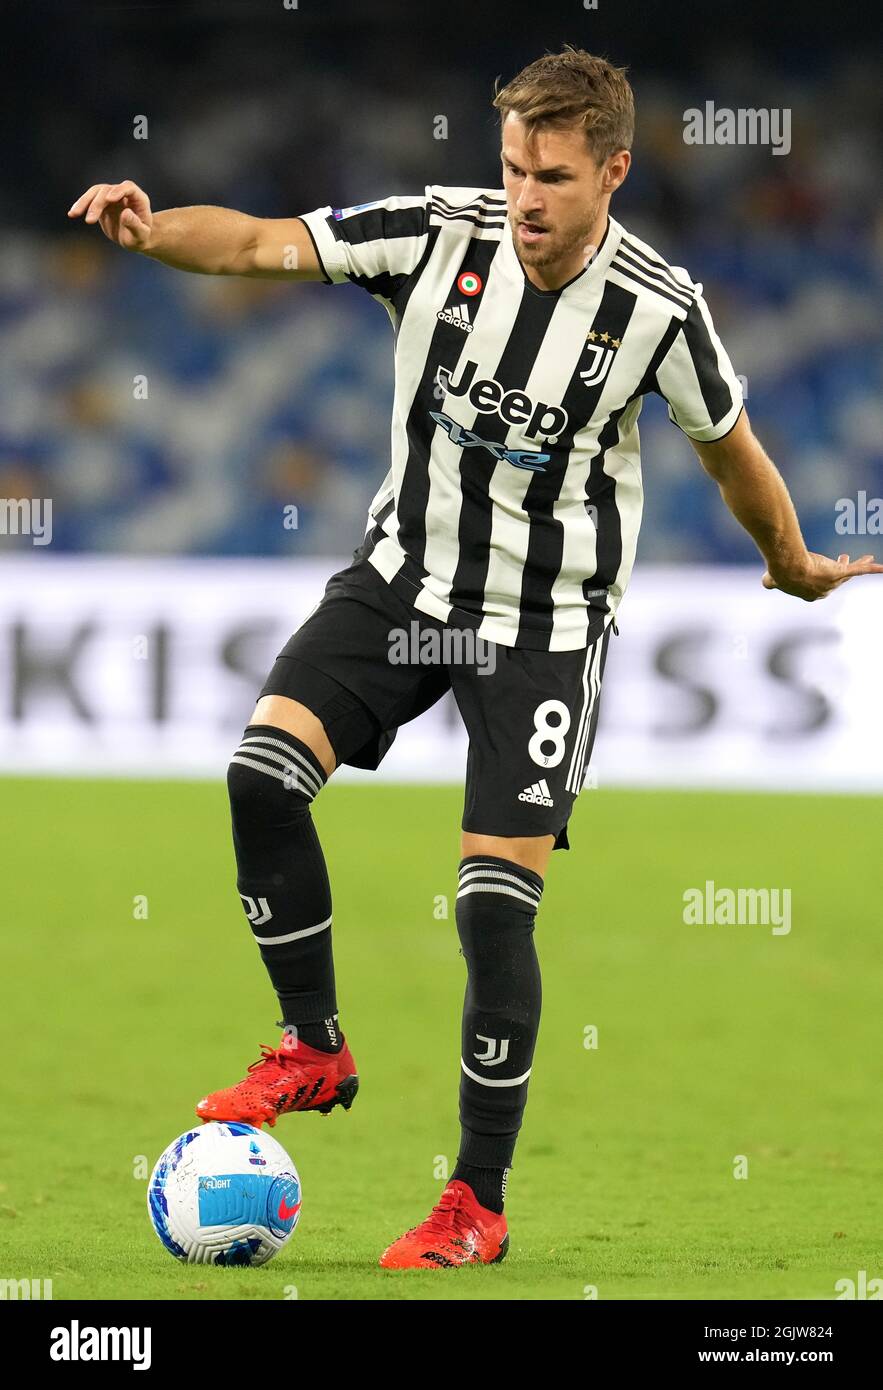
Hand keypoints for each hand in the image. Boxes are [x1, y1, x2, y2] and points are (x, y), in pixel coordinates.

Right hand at [67, 181, 152, 250]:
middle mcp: (123, 193)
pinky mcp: (101, 202)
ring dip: (84, 202)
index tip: (109, 199)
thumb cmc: (140, 238)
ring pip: (95, 193)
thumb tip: (125, 213)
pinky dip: (80, 206)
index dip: (118, 191)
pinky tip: (72, 214)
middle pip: (107, 191)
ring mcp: (111, 196)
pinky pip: (89, 200)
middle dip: (97, 204)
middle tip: (89, 221)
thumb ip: (135, 224)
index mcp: (137, 198)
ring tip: (74, 214)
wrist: (134, 239)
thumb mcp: (141, 235)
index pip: (128, 187)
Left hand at [762, 551, 882, 600]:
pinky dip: (872, 569)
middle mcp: (824, 590)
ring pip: (850, 572)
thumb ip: (770, 582)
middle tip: (842, 557)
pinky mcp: (840, 572)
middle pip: (837, 579)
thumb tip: (766, 584)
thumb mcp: (772, 579)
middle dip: (841, 568)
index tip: (822, 567)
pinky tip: (881, 567)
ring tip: (867, 557)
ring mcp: (834, 582)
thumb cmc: (780, 573)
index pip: (821, 587)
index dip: (824, 579)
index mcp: (810, 593)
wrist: (788, 567)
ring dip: (859, 565)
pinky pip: (859, 571)